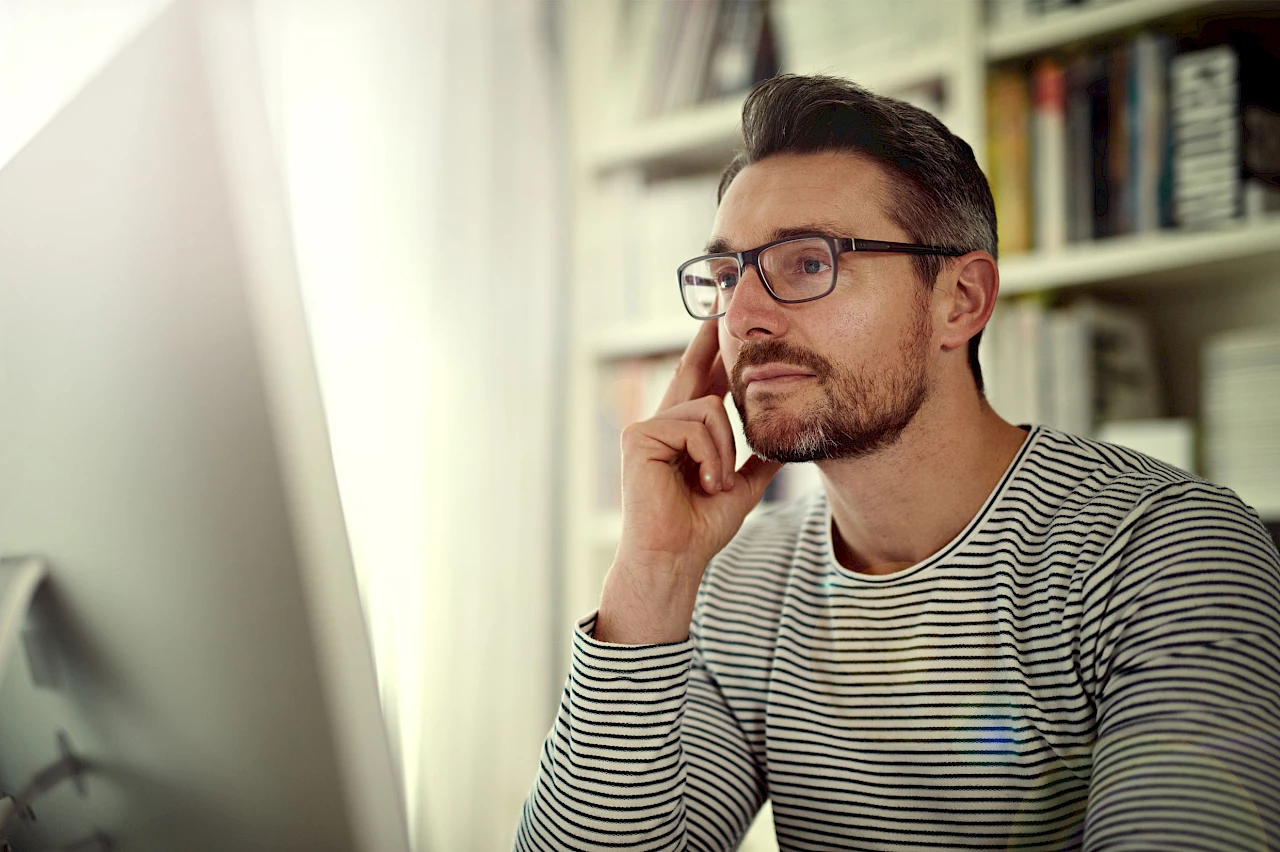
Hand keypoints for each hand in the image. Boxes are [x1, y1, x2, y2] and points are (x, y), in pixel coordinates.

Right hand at [594, 320, 782, 643]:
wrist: (674, 557)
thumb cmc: (699, 529)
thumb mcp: (740, 489)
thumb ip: (756, 463)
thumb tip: (783, 445)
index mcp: (682, 436)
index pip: (700, 385)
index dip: (710, 353)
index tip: (718, 323)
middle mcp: (661, 425)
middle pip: (691, 372)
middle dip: (707, 341)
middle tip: (721, 303)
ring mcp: (646, 429)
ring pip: (709, 409)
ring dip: (723, 451)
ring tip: (713, 484)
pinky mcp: (639, 437)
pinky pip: (695, 425)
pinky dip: (709, 456)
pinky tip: (703, 482)